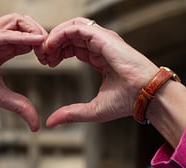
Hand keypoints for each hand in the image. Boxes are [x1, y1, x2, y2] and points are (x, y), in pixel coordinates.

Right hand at [0, 13, 46, 130]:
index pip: (26, 36)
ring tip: (44, 46)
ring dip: (33, 31)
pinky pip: (1, 33)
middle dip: (41, 33)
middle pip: (23, 22)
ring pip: (14, 21)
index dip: (41, 45)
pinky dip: (19, 36)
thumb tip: (35, 124)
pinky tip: (33, 43)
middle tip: (51, 52)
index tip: (51, 60)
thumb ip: (19, 105)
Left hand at [36, 18, 158, 126]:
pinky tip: (51, 46)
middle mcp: (101, 45)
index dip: (58, 52)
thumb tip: (51, 122)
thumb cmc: (127, 102)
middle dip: (53, 43)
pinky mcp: (103, 37)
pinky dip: (61, 33)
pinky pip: (77, 28)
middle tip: (41, 57)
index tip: (47, 63)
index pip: (74, 46)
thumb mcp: (92, 110)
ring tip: (45, 51)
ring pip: (72, 27)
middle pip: (71, 35)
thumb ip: (71, 113)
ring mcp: (103, 39)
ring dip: (55, 36)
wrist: (145, 96)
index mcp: (101, 58)